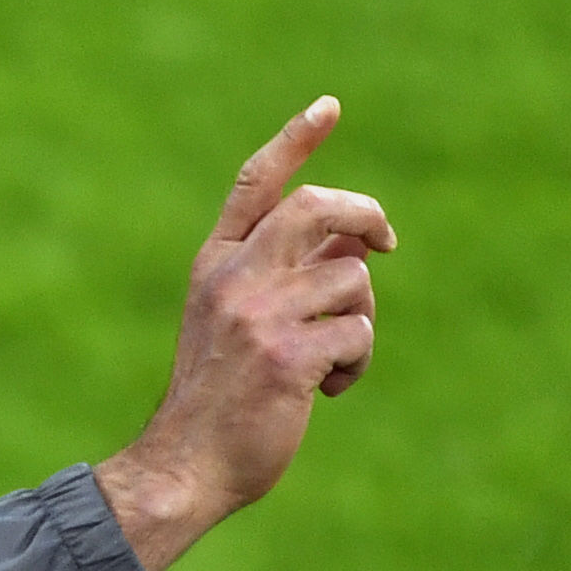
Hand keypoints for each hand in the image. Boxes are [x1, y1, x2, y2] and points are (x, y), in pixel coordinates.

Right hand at [93, 95, 393, 570]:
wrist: (184, 464)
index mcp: (215, 263)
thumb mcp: (229, 321)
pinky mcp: (288, 354)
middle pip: (316, 207)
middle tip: (386, 241)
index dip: (296, 140)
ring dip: (360, 322)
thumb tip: (351, 247)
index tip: (330, 106)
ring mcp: (259, 313)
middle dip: (365, 214)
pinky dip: (356, 365)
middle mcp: (234, 277)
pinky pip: (358, 335)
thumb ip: (277, 276)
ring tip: (329, 364)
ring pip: (352, 280)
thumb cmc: (215, 399)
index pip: (257, 184)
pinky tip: (325, 391)